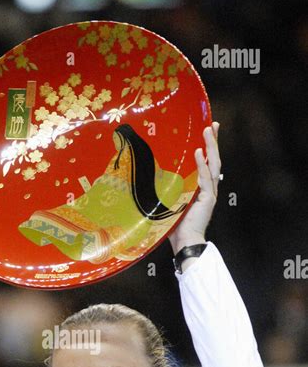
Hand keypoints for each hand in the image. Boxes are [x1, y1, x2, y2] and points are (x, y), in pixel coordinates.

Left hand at [168, 122, 220, 254]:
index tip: (207, 131)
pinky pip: (205, 179)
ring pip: (213, 166)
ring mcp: (210, 193)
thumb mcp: (171, 200)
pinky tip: (199, 153)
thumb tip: (153, 175)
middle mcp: (208, 189)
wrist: (184, 241)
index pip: (207, 163)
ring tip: (208, 131)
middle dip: (214, 142)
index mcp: (201, 188)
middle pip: (214, 160)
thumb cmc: (175, 225)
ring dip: (211, 147)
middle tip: (213, 124)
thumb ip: (169, 188)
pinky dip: (202, 166)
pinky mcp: (208, 199)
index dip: (208, 147)